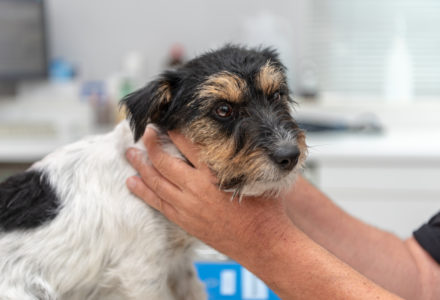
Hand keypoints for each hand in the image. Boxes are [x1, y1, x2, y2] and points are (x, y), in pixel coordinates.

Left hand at [125, 127, 292, 261]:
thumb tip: (236, 138)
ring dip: (141, 166)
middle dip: (151, 144)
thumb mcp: (256, 176)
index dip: (174, 130)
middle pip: (165, 161)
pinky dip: (143, 192)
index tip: (165, 120)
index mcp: (215, 173)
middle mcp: (197, 187)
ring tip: (130, 153)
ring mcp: (188, 206)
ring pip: (156, 182)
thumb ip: (241, 158)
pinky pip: (158, 203)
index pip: (188, 144)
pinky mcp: (185, 220)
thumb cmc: (264, 208)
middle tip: (144, 132)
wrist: (262, 242)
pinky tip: (132, 182)